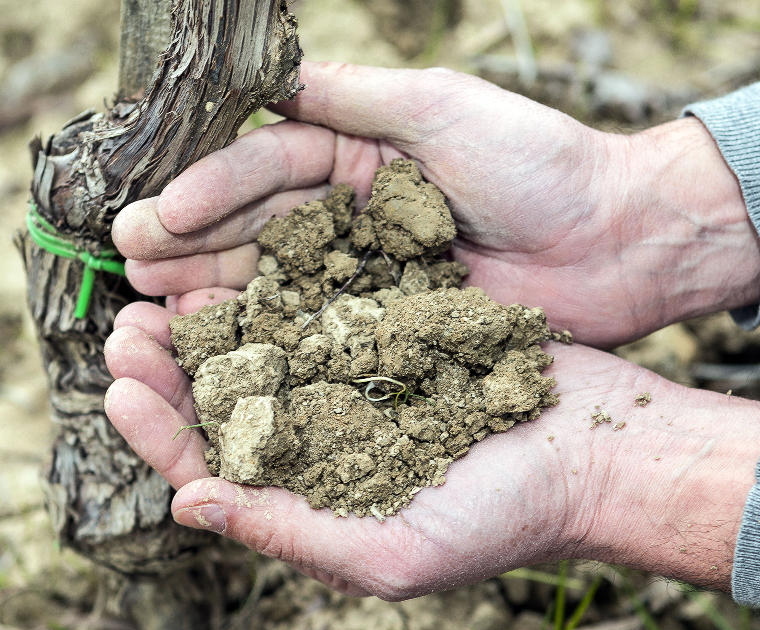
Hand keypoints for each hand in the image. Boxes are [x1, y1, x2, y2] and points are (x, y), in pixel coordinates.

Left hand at [104, 301, 756, 597]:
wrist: (592, 450)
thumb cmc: (503, 517)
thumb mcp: (391, 552)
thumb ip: (289, 533)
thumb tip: (187, 511)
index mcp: (314, 502)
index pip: (213, 473)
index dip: (161, 434)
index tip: (122, 390)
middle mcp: (323, 444)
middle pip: (224, 408)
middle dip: (170, 369)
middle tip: (127, 327)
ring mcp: (354, 388)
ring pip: (262, 354)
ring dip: (215, 322)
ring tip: (171, 288)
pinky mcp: (389, 344)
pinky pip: (318, 317)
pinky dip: (280, 294)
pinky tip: (250, 265)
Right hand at [112, 62, 759, 346]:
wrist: (615, 242)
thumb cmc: (538, 165)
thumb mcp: (440, 108)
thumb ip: (353, 98)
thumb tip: (272, 81)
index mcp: (360, 157)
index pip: (267, 169)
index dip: (210, 190)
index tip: (156, 215)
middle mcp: (355, 216)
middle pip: (257, 228)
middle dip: (192, 243)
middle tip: (128, 264)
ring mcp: (370, 276)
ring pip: (278, 282)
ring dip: (215, 292)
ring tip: (154, 307)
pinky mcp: (392, 327)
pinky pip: (321, 330)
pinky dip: (271, 337)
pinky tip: (223, 348)